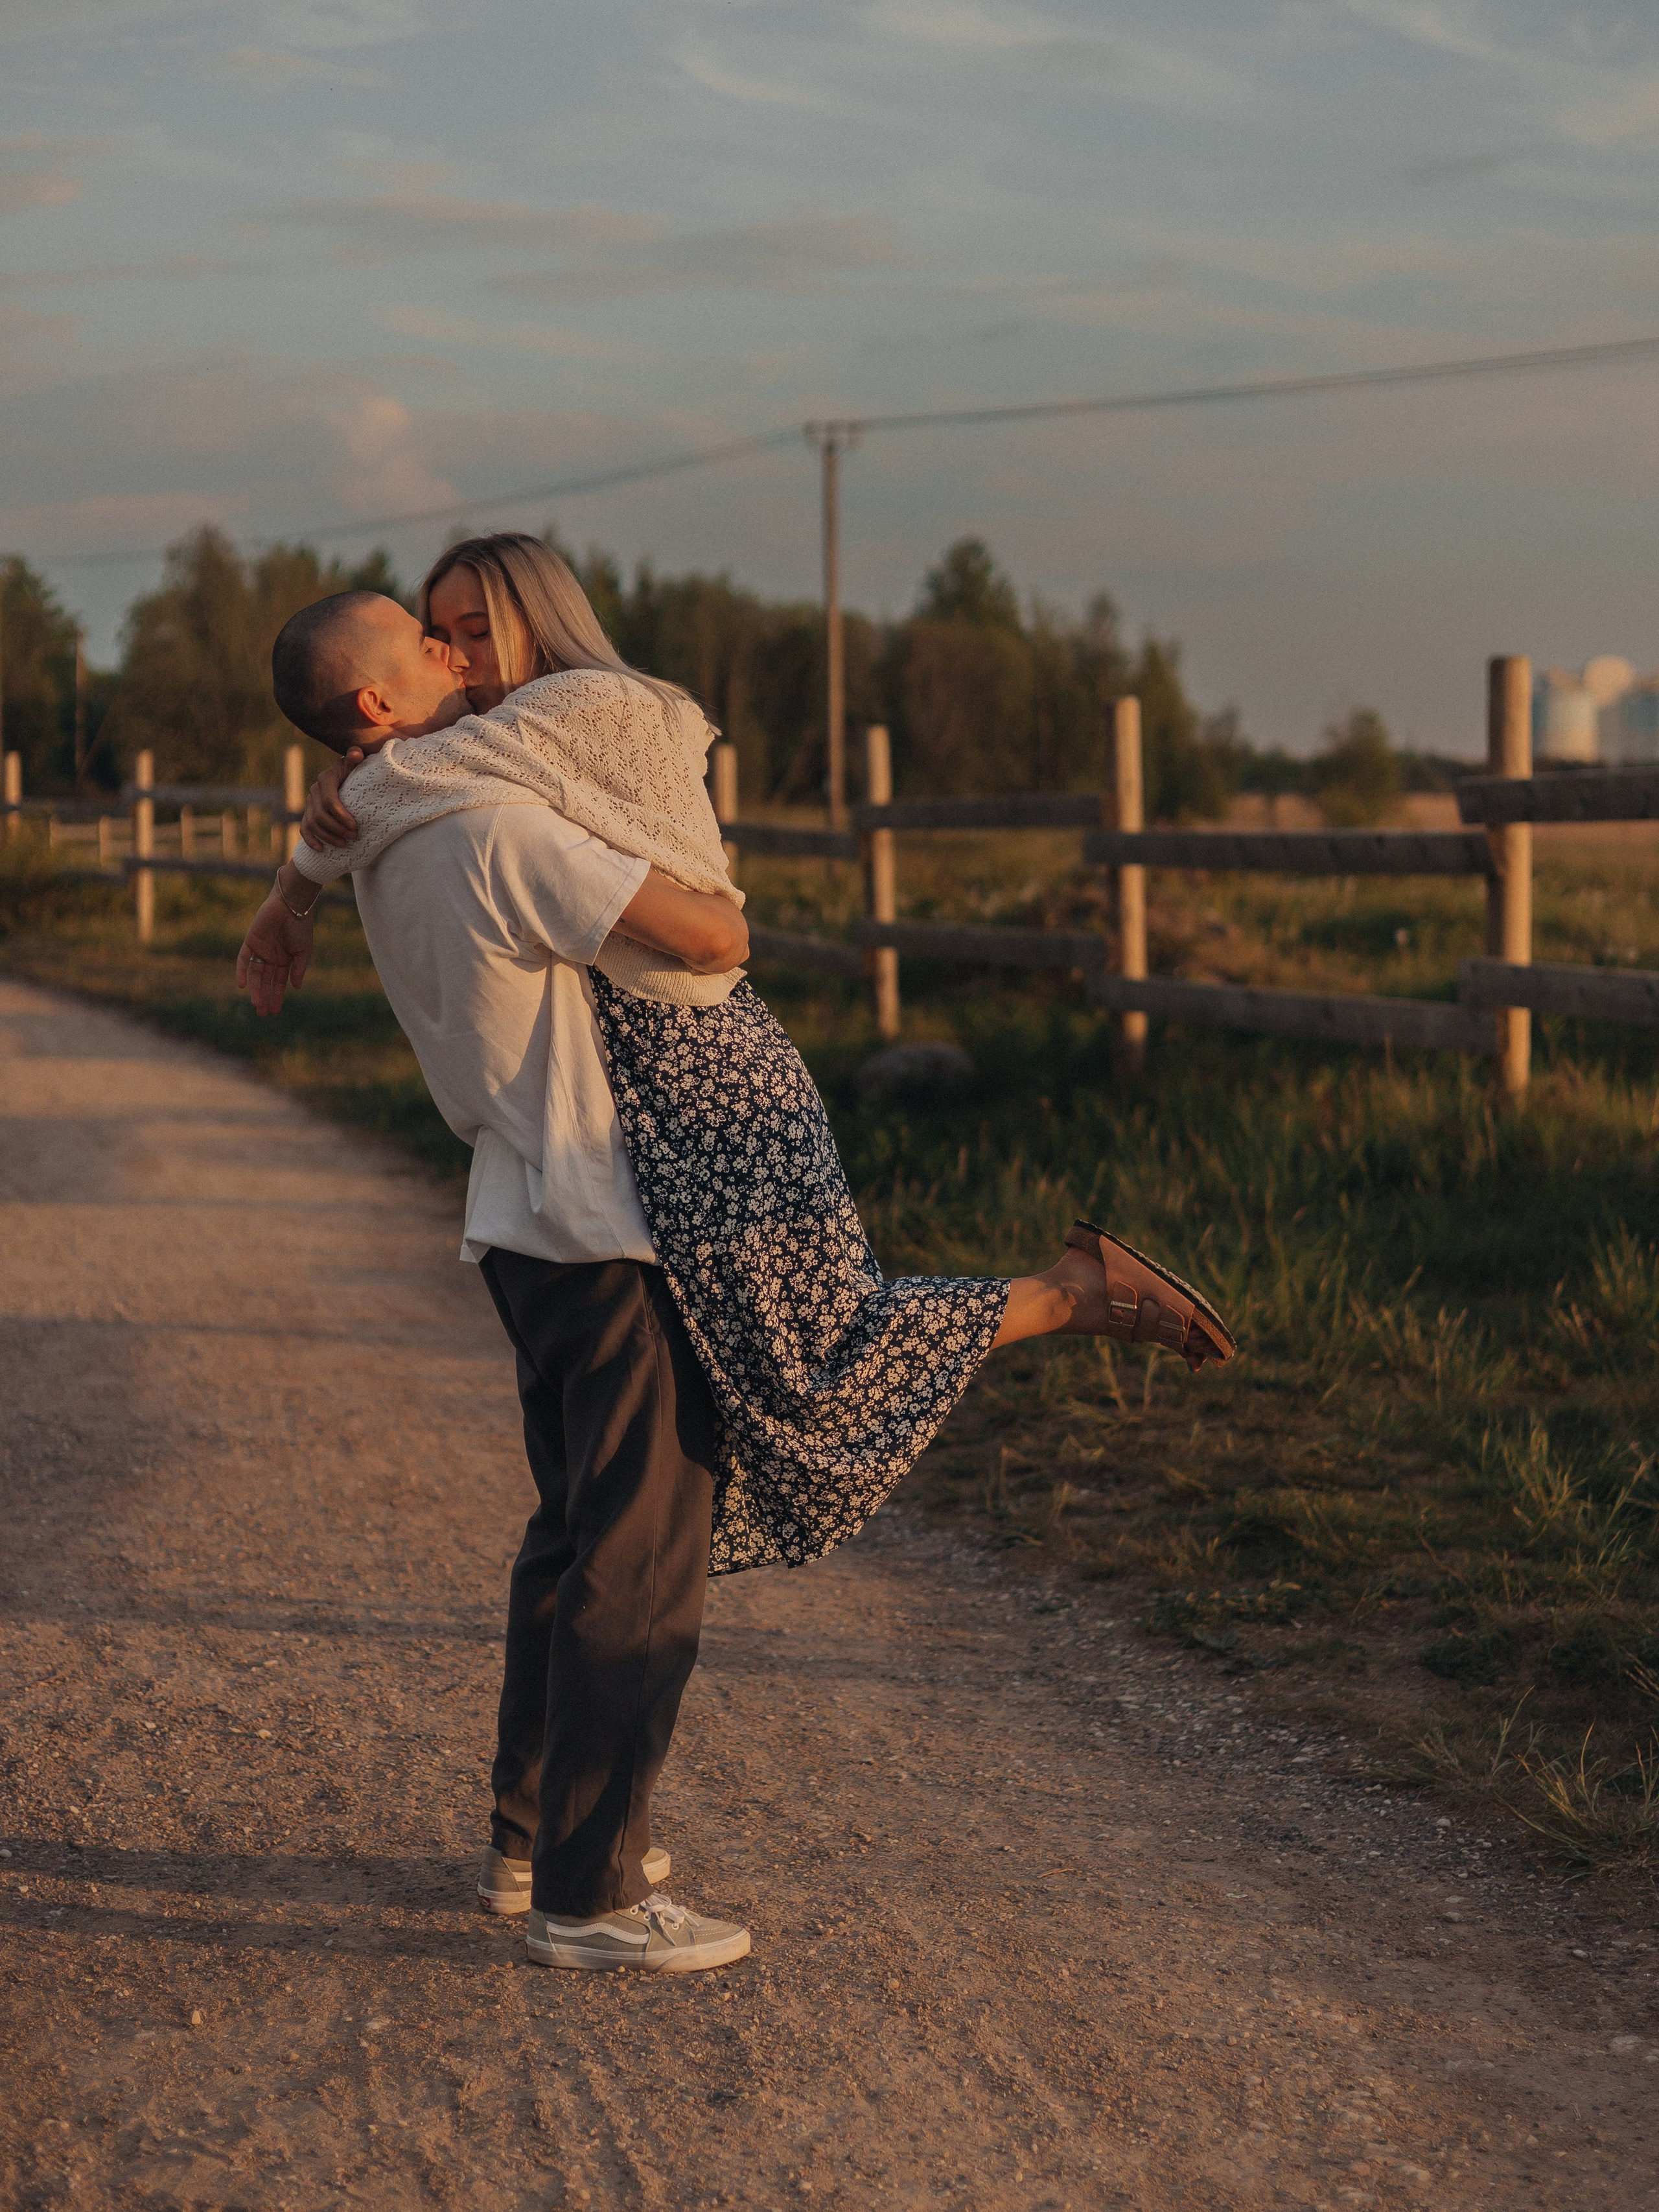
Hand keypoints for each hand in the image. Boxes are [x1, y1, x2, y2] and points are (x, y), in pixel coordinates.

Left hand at [236, 892, 313, 1015]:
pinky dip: (241, 971)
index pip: (279, 982)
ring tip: (256, 1004)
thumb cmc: (301, 926)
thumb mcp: (303, 951)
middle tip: (262, 1013)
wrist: (291, 905)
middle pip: (266, 980)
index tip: (275, 1011)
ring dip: (255, 989)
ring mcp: (260, 950)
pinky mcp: (250, 941)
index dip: (277, 996)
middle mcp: (272, 956)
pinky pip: (243, 959)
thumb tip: (296, 988)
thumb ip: (299, 969)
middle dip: (264, 996)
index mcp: (286, 959)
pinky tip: (242, 985)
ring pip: (255, 974)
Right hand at [300, 750, 362, 849]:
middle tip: (354, 837)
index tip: (355, 826)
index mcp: (325, 779)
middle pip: (320, 815)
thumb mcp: (356, 765)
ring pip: (313, 824)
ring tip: (345, 844)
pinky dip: (311, 841)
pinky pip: (304, 829)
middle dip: (337, 828)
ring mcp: (310, 803)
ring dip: (328, 837)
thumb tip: (356, 753)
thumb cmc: (356, 772)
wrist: (348, 779)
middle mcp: (315, 790)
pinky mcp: (308, 814)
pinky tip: (321, 850)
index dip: (341, 815)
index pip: (329, 800)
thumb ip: (356, 758)